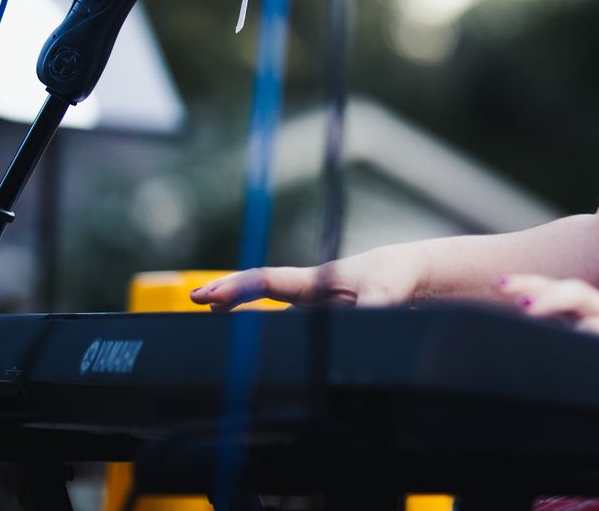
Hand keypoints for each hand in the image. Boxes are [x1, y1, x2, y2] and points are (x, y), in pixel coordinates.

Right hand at [191, 247, 425, 312]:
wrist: (404, 273)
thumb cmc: (393, 280)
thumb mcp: (386, 297)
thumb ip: (370, 309)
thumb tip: (360, 321)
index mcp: (315, 282)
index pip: (268, 282)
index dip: (238, 289)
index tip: (209, 295)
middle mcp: (306, 290)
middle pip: (258, 288)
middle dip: (226, 292)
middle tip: (193, 298)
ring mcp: (308, 300)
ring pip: (263, 299)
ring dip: (236, 303)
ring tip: (204, 305)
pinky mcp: (314, 311)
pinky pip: (276, 310)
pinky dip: (253, 314)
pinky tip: (238, 325)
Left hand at [497, 274, 598, 370]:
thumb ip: (579, 341)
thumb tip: (537, 348)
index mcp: (596, 314)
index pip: (559, 294)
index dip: (531, 287)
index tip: (500, 283)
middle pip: (576, 295)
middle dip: (547, 295)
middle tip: (518, 300)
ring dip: (582, 313)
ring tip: (555, 313)